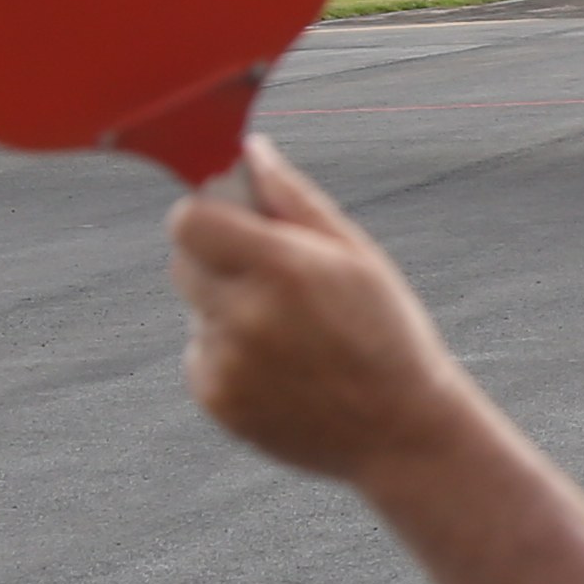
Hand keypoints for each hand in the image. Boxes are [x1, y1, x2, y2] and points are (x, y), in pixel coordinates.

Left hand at [172, 141, 489, 482]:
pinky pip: (200, 355)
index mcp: (283, 268)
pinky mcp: (216, 401)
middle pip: (183, 261)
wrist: (400, 431)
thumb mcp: (357, 256)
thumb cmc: (388, 333)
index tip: (231, 221)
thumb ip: (295, 200)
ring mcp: (226, 363)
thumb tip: (251, 152)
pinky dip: (229, 354)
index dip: (207, 214)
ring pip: (195, 310)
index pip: (190, 220)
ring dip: (226, 309)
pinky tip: (282, 368)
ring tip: (291, 334)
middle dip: (215, 257)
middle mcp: (245, 315)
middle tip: (270, 276)